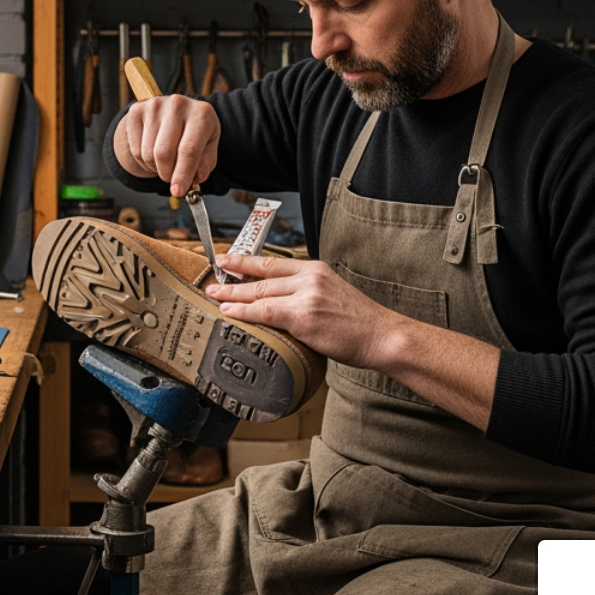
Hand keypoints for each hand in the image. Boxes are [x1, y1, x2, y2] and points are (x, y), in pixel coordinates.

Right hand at [113, 95, 219, 198]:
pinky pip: (135, 149)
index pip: (188, 150)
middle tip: (172, 178)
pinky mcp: (136, 110)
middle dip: (166, 174)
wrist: (178, 109)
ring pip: (148, 154)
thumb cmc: (196, 131)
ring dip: (155, 168)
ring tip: (165, 162)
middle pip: (163, 153)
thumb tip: (194, 180)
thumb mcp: (209, 145)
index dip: (182, 174)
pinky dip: (144, 162)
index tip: (177, 191)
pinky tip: (153, 154)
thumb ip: (205, 163)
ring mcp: (154, 105)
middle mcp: (177, 105)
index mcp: (201, 113)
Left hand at [207, 253, 500, 429]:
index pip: (273, 262)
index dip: (246, 261)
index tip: (227, 259)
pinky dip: (243, 311)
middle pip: (262, 276)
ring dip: (232, 294)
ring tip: (213, 295)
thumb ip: (307, 293)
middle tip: (212, 278)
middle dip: (233, 277)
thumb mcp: (333, 295)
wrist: (382, 336)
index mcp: (315, 269)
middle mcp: (309, 277)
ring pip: (259, 292)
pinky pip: (264, 311)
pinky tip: (228, 311)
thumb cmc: (359, 323)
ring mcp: (305, 295)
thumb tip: (280, 302)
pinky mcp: (303, 316)